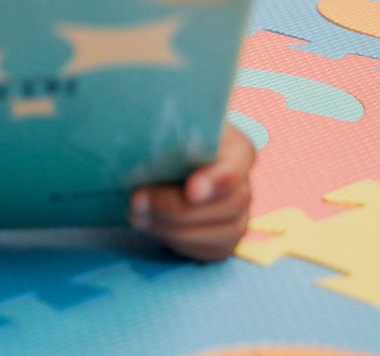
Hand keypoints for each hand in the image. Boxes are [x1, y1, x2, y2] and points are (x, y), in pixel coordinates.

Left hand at [129, 123, 254, 261]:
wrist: (161, 164)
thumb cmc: (164, 140)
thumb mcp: (167, 128)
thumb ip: (166, 130)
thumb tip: (143, 130)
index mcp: (237, 149)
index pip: (240, 163)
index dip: (218, 179)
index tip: (191, 190)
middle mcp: (244, 184)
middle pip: (229, 204)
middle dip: (178, 208)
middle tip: (137, 199)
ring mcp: (238, 215)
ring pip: (222, 232)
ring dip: (173, 228)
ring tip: (136, 215)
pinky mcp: (224, 240)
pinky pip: (211, 251)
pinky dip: (179, 243)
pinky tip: (151, 227)